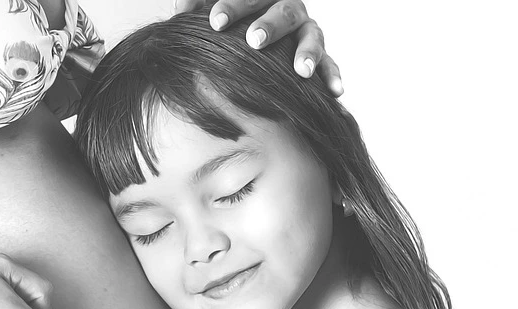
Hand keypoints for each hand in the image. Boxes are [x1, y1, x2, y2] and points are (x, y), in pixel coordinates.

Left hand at [174, 0, 343, 95]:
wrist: (257, 39)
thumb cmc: (231, 26)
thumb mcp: (217, 14)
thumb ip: (200, 5)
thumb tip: (181, 8)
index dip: (233, 7)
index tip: (215, 21)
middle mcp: (289, 10)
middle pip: (284, 12)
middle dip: (270, 25)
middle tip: (254, 41)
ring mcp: (306, 31)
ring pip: (313, 36)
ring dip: (307, 52)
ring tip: (301, 72)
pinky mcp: (319, 54)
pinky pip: (330, 63)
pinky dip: (332, 75)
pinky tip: (336, 92)